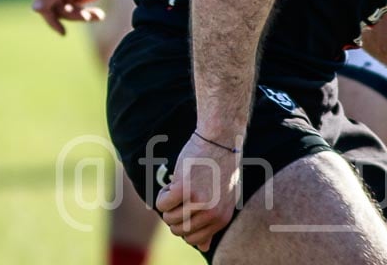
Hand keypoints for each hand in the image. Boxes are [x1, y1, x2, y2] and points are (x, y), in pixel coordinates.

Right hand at [156, 130, 241, 251]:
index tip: (185, 209)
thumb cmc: (221, 166)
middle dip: (174, 214)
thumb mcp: (225, 197)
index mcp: (222, 218)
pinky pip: (162, 203)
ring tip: (180, 185)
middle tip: (182, 194)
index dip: (184, 225)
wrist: (221, 139)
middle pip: (178, 230)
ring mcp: (198, 202)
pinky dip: (163, 192)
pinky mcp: (184, 189)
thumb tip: (204, 248)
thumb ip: (214, 221)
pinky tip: (176, 180)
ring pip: (168, 218)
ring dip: (168, 203)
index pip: (193, 240)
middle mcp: (211, 214)